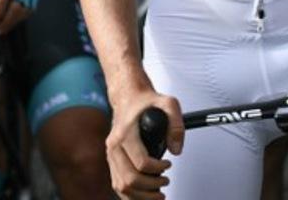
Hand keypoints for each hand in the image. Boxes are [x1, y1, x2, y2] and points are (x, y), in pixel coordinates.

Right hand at [106, 85, 182, 199]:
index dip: (158, 169)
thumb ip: (176, 124)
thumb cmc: (146, 101)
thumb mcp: (168, 104)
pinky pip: (117, 184)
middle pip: (130, 179)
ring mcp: (111, 154)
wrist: (128, 97)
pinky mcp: (112, 160)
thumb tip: (177, 150)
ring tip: (157, 193)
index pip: (141, 163)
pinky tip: (144, 194)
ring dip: (142, 195)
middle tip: (165, 181)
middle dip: (151, 187)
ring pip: (122, 186)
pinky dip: (131, 195)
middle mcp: (114, 145)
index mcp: (126, 133)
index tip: (168, 165)